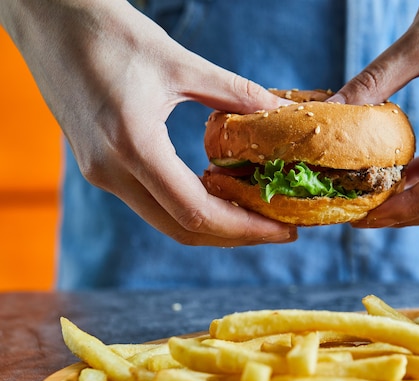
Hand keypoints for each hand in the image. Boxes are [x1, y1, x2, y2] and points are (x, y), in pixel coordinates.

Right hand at [1, 0, 295, 245]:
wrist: (48, 20)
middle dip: (237, 236)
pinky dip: (189, 207)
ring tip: (256, 215)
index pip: (197, 212)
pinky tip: (218, 194)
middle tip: (280, 229)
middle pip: (183, 229)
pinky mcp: (99, 167)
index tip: (285, 230)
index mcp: (133, 145)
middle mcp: (111, 172)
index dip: (246, 228)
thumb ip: (234, 93)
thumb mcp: (180, 62)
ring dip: (214, 226)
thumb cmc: (108, 33)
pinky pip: (151, 202)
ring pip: (166, 221)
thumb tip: (278, 111)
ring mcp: (101, 173)